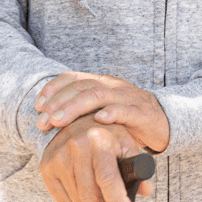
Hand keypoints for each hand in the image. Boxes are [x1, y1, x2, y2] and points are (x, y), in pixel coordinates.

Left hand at [36, 72, 169, 153]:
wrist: (165, 123)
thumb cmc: (127, 120)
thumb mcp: (102, 111)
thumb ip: (81, 112)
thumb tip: (47, 120)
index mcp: (101, 83)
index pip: (73, 78)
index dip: (53, 89)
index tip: (37, 105)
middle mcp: (113, 86)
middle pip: (81, 87)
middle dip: (58, 103)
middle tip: (42, 121)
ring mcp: (128, 97)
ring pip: (98, 96)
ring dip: (75, 108)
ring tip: (59, 121)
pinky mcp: (143, 113)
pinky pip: (126, 110)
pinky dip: (112, 113)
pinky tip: (98, 119)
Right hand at [39, 117, 154, 201]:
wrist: (75, 119)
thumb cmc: (106, 134)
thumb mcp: (126, 144)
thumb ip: (138, 167)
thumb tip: (146, 190)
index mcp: (100, 139)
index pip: (108, 179)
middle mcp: (77, 146)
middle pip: (91, 196)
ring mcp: (59, 156)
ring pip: (78, 201)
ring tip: (97, 193)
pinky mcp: (46, 166)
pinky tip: (82, 191)